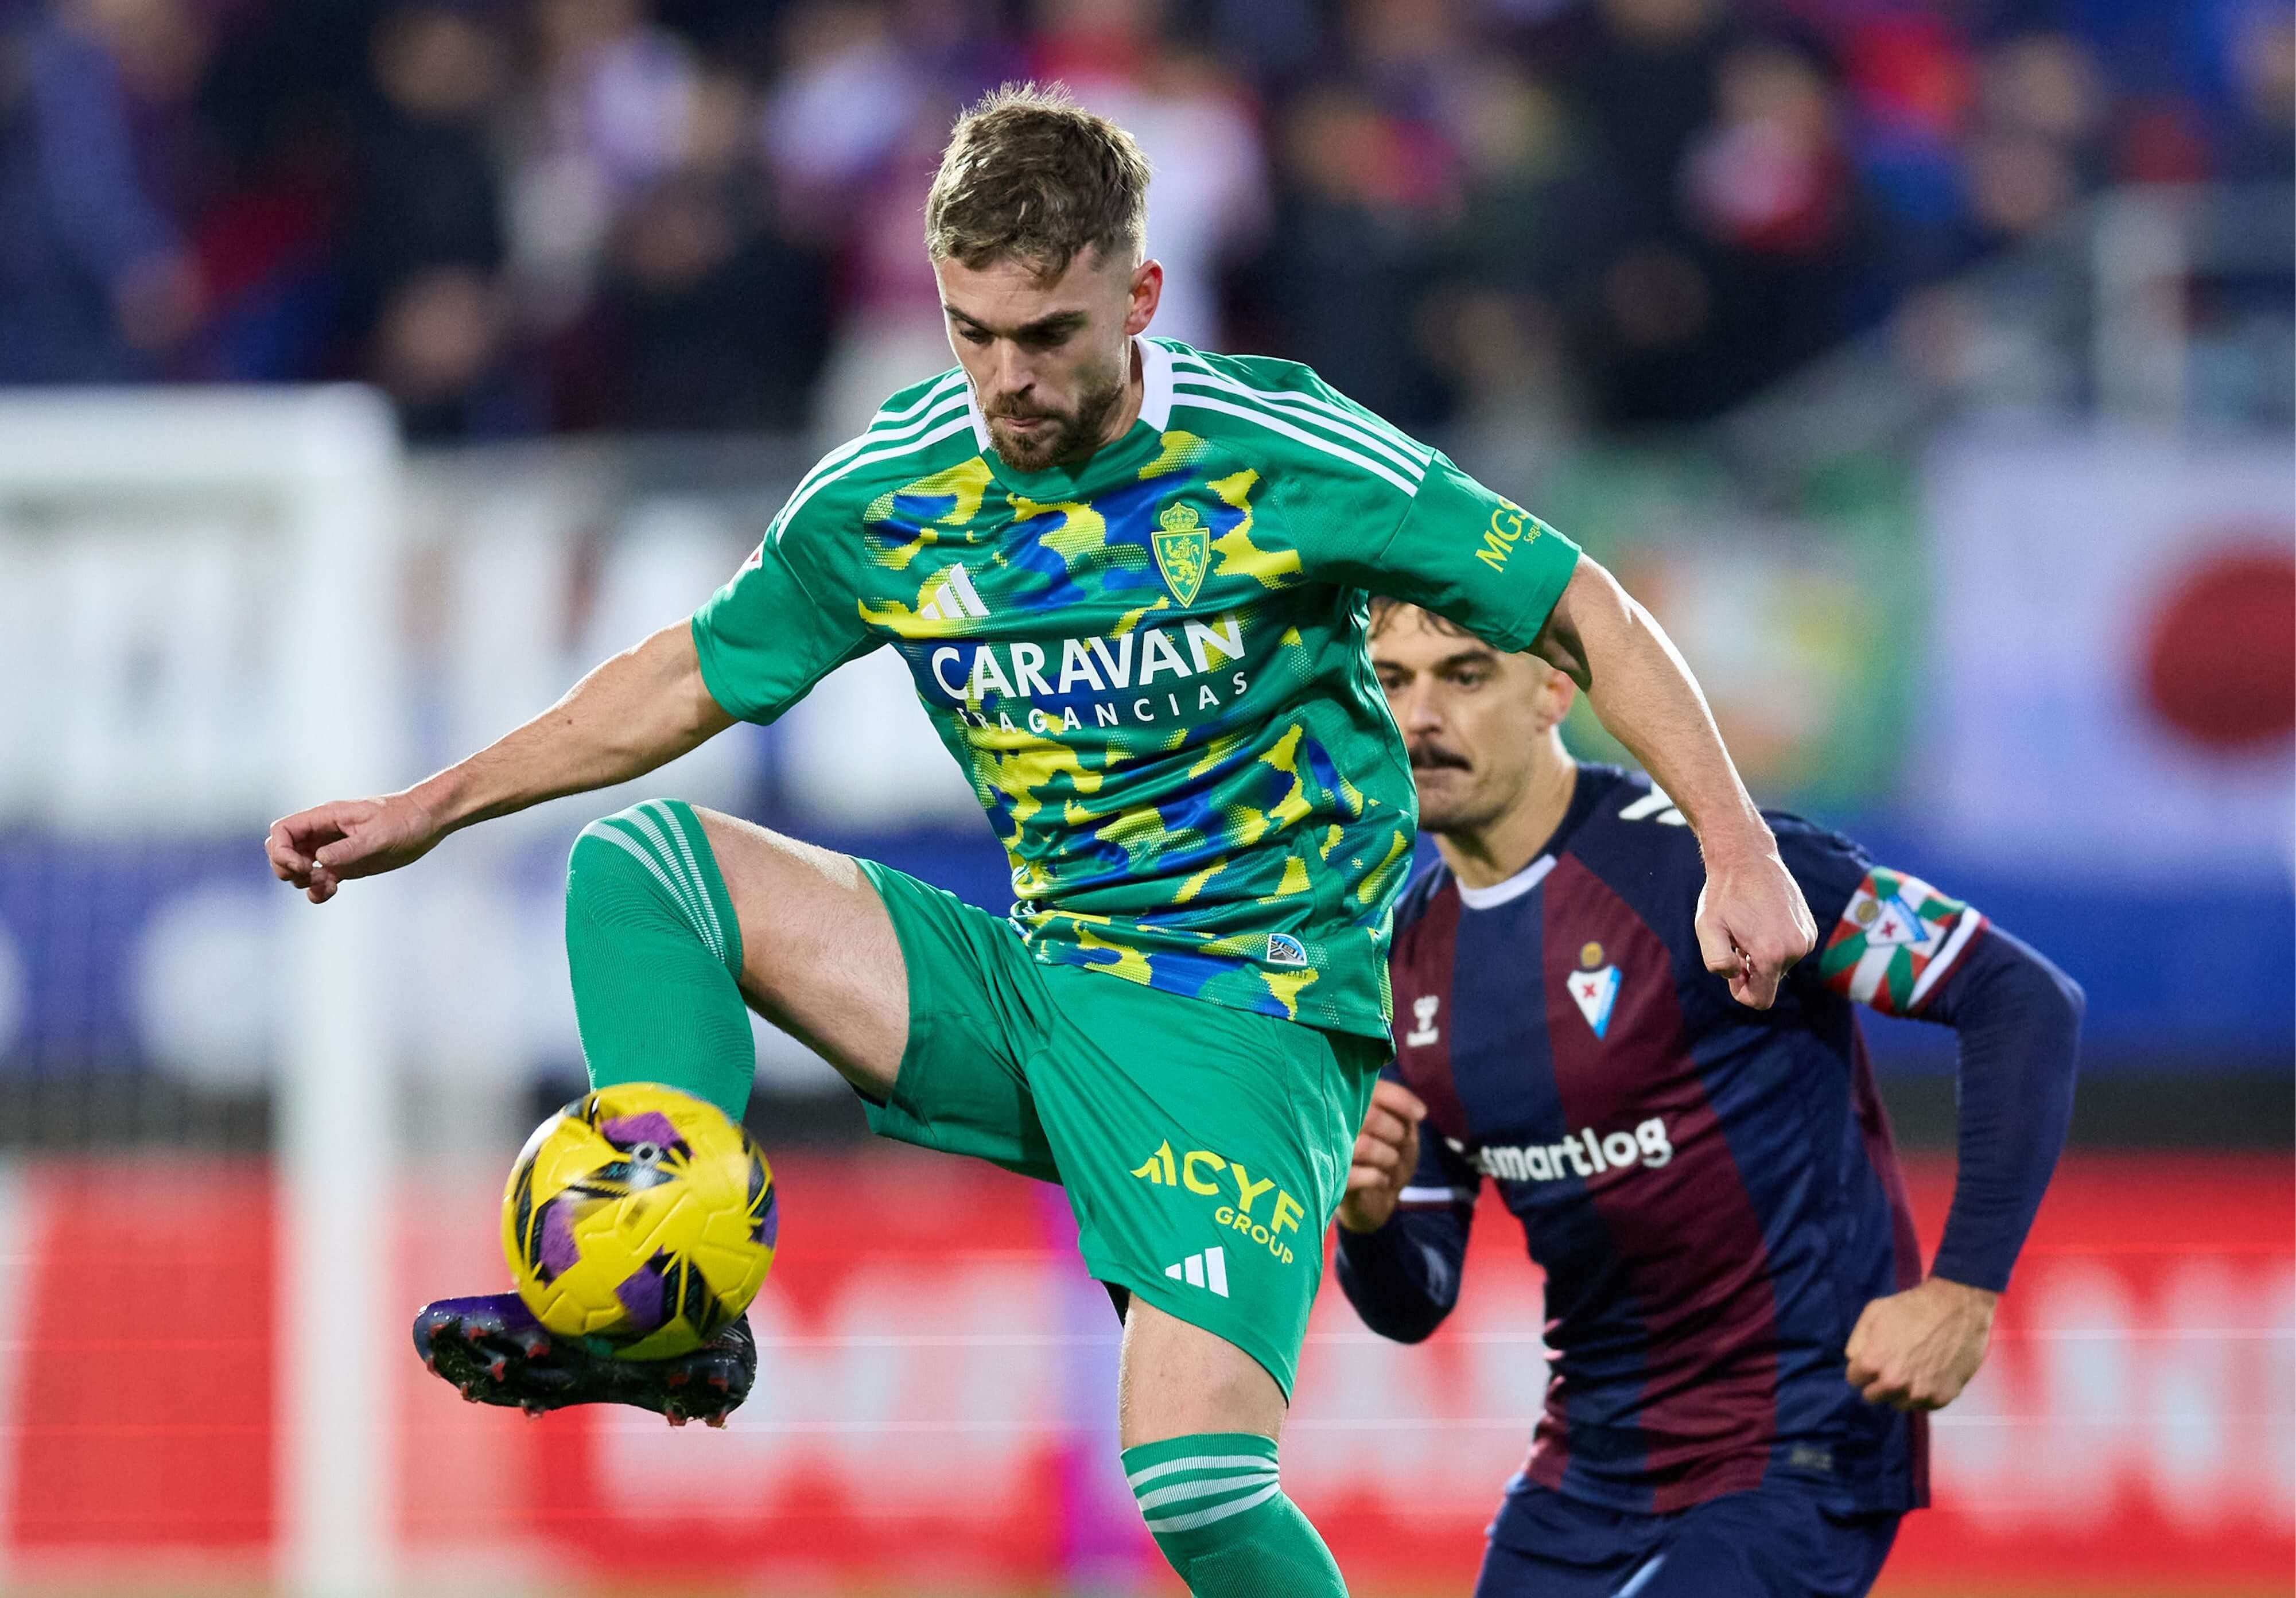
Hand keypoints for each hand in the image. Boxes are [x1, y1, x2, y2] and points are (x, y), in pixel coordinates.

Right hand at [266, 792, 444, 903]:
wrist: (426, 822)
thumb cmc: (404, 821)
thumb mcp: (378, 835)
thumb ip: (349, 847)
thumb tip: (320, 858)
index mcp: (325, 817)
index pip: (282, 830)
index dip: (281, 851)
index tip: (304, 866)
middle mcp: (323, 833)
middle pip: (282, 849)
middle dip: (286, 867)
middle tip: (311, 875)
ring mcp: (332, 849)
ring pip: (297, 867)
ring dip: (303, 881)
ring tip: (329, 884)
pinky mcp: (344, 865)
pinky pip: (318, 879)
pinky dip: (317, 889)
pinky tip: (331, 891)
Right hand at [1337, 1080, 1426, 1234]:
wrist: (1373, 1198)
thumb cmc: (1386, 1154)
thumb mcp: (1401, 1129)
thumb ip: (1402, 1111)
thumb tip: (1418, 1112)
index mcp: (1349, 1101)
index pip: (1375, 1090)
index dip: (1400, 1100)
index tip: (1421, 1114)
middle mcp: (1333, 1121)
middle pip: (1370, 1117)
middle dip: (1396, 1132)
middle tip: (1400, 1142)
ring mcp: (1328, 1150)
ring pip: (1365, 1146)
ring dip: (1388, 1157)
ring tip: (1391, 1162)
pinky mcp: (1331, 1178)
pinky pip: (1358, 1175)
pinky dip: (1378, 1177)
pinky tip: (1382, 1180)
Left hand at [1694, 841, 1815, 1008]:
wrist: (1747, 858)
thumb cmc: (1723, 895)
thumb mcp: (1707, 929)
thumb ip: (1718, 962)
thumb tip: (1738, 975)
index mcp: (1772, 955)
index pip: (1760, 1000)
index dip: (1741, 991)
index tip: (1732, 967)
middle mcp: (1796, 949)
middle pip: (1770, 981)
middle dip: (1752, 969)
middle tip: (1737, 940)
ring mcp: (1807, 938)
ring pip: (1781, 965)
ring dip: (1763, 954)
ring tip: (1749, 927)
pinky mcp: (1810, 927)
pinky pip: (1791, 949)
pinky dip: (1776, 942)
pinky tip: (1762, 919)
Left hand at [1844, 1277, 1997, 1410]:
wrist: (1959, 1309)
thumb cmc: (1912, 1307)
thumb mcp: (1874, 1312)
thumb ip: (1857, 1341)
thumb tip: (1853, 1362)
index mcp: (1872, 1363)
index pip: (1854, 1380)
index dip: (1862, 1368)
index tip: (1875, 1359)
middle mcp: (1894, 1384)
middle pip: (1873, 1396)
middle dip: (1878, 1382)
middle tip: (1893, 1365)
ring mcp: (1919, 1394)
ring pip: (1898, 1404)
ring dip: (1901, 1391)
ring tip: (1913, 1369)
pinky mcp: (1942, 1399)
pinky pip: (1923, 1405)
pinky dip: (1924, 1394)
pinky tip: (1930, 1374)